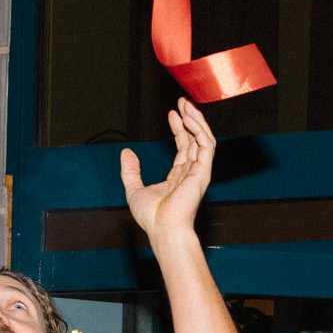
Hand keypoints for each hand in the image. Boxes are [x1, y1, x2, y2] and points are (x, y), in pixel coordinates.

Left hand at [119, 98, 216, 239]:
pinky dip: (199, 129)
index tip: (172, 113)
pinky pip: (207, 145)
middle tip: (182, 102)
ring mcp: (199, 172)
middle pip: (195, 140)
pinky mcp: (203, 172)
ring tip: (186, 105)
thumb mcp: (134, 189)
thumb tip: (126, 152)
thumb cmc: (152, 218)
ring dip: (197, 120)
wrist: (163, 230)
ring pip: (204, 139)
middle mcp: (192, 173)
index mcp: (179, 177)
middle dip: (190, 119)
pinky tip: (188, 118)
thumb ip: (131, 171)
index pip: (183, 147)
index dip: (179, 129)